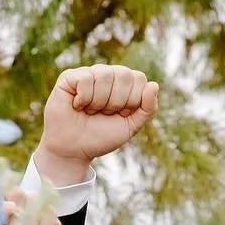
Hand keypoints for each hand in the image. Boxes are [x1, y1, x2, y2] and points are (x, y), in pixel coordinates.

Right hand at [35, 65, 159, 187]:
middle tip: (104, 114)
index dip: (132, 101)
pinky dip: (83, 99)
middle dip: (116, 102)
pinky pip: (86, 79)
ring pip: (105, 76)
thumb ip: (147, 109)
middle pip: (124, 75)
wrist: (74, 150)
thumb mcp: (130, 127)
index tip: (120, 115)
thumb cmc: (101, 137)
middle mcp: (108, 75)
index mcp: (125, 85)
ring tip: (89, 111)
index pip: (139, 79)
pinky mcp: (70, 76)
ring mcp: (89, 74)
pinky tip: (77, 105)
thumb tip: (154, 85)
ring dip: (98, 102)